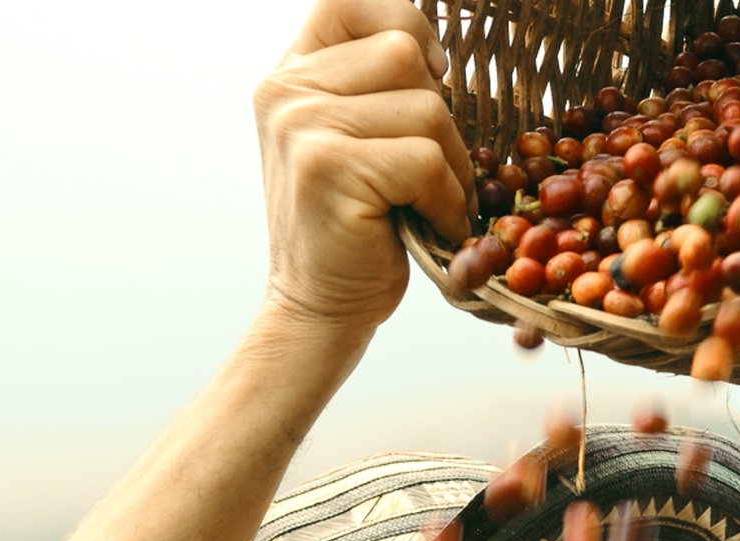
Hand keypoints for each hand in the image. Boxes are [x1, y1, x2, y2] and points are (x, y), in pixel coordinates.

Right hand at [253, 0, 474, 336]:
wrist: (319, 311)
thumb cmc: (355, 234)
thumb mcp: (353, 145)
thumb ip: (372, 92)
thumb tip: (434, 47)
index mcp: (290, 75)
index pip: (351, 1)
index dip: (407, 25)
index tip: (431, 78)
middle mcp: (286, 92)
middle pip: (404, 53)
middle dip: (442, 118)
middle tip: (437, 174)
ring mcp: (302, 128)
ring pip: (426, 109)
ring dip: (453, 167)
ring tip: (436, 207)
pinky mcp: (328, 170)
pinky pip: (426, 161)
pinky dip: (448, 202)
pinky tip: (436, 229)